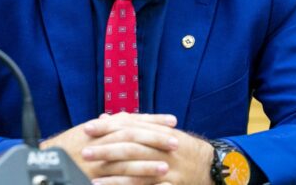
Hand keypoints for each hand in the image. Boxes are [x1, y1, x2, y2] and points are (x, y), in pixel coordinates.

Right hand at [40, 112, 179, 181]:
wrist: (40, 164)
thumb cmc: (63, 148)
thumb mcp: (83, 132)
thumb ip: (101, 127)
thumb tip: (113, 117)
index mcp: (98, 128)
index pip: (130, 120)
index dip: (152, 119)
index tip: (172, 120)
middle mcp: (98, 140)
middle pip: (131, 136)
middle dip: (155, 138)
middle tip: (176, 141)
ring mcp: (95, 160)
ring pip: (126, 159)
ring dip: (148, 163)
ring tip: (168, 165)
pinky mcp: (92, 177)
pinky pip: (117, 181)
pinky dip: (134, 181)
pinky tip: (149, 184)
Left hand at [83, 113, 214, 184]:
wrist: (211, 165)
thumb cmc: (181, 149)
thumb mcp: (161, 133)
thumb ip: (135, 125)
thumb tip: (107, 117)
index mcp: (158, 131)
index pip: (129, 125)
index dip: (108, 127)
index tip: (87, 128)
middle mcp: (162, 146)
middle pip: (130, 144)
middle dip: (106, 147)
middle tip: (84, 151)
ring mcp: (166, 166)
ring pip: (135, 167)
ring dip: (111, 171)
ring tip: (89, 175)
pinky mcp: (169, 183)